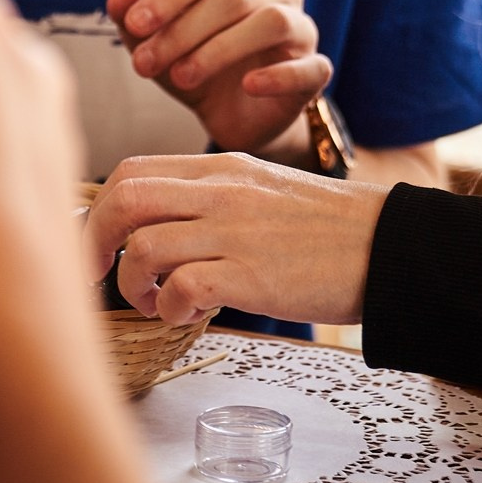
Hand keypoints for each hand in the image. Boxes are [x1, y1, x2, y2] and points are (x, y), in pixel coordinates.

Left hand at [86, 153, 388, 326]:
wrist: (389, 246)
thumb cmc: (325, 229)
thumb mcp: (261, 191)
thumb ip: (209, 199)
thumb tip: (151, 230)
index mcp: (220, 168)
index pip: (132, 172)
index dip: (97, 210)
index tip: (93, 245)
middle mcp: (221, 191)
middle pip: (123, 200)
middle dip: (92, 244)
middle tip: (93, 279)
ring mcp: (234, 231)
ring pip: (142, 247)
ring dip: (132, 285)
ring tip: (155, 302)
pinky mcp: (251, 274)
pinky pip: (180, 288)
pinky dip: (170, 308)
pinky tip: (188, 314)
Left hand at [107, 0, 330, 153]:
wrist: (234, 117)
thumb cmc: (197, 65)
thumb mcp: (159, 45)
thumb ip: (136, 20)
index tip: (135, 24)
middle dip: (183, 29)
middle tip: (144, 63)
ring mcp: (303, 29)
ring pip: (272, 21)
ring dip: (219, 49)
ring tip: (182, 77)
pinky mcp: (315, 71)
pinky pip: (309, 66)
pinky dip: (278, 75)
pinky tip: (248, 86)